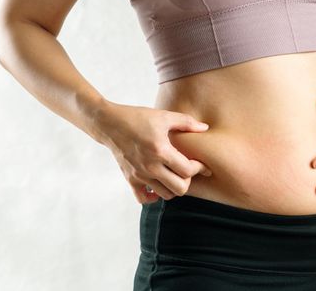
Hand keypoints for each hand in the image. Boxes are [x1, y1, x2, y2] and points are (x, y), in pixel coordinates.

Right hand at [98, 101, 212, 203]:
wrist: (110, 124)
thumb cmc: (138, 117)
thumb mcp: (164, 116)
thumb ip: (186, 122)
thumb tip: (204, 128)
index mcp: (161, 150)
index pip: (187, 170)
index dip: (199, 168)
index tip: (201, 164)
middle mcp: (150, 166)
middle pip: (179, 188)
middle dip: (188, 181)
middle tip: (187, 171)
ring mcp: (139, 175)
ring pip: (165, 195)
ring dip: (173, 187)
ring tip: (174, 176)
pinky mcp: (130, 179)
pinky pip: (144, 199)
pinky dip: (153, 196)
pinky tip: (157, 184)